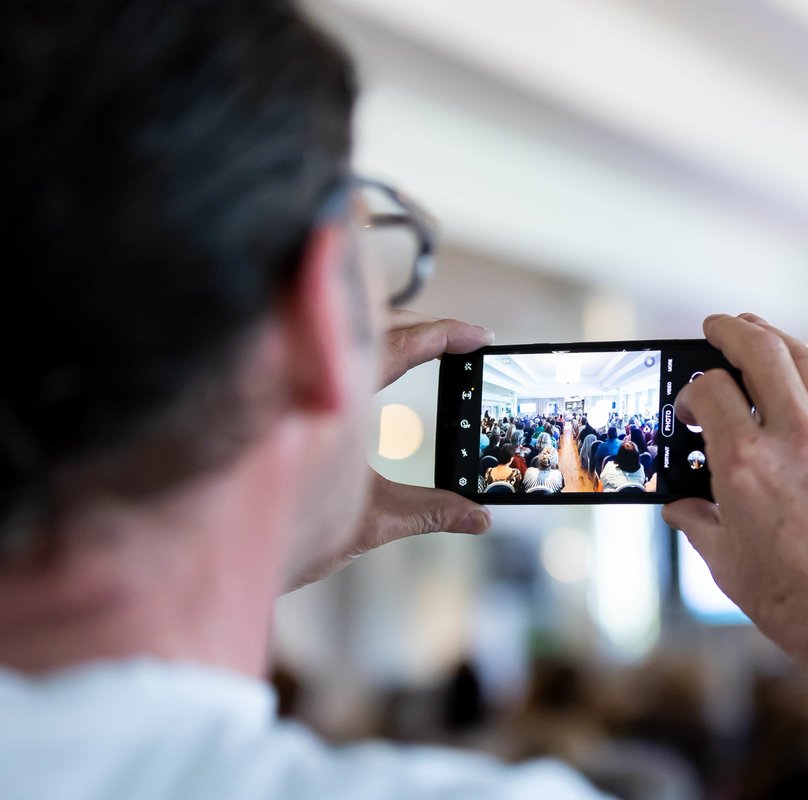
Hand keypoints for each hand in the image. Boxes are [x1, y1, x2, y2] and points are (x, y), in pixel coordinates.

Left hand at [289, 312, 493, 588]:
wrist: (209, 554)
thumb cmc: (276, 537)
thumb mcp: (369, 522)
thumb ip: (430, 510)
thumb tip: (479, 516)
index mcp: (337, 401)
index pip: (400, 345)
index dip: (445, 335)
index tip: (480, 337)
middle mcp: (306, 377)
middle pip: (371, 323)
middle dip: (418, 325)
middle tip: (456, 341)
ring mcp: (281, 379)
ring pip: (337, 329)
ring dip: (379, 329)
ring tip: (418, 345)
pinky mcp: (263, 390)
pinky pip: (311, 348)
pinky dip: (346, 347)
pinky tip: (359, 366)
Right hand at [663, 314, 807, 717]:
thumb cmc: (789, 602)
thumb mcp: (724, 560)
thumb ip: (697, 520)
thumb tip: (680, 505)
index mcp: (746, 465)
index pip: (711, 389)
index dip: (691, 391)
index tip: (688, 408)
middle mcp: (794, 441)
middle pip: (764, 350)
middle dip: (733, 329)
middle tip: (717, 325)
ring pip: (807, 363)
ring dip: (777, 339)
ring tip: (757, 332)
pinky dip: (807, 389)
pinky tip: (794, 399)